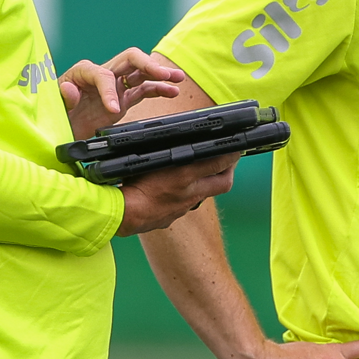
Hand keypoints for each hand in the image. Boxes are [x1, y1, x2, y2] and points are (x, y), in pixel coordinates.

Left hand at [59, 48, 183, 139]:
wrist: (56, 127)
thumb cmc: (53, 113)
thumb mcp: (53, 106)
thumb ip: (62, 97)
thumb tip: (70, 88)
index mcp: (83, 72)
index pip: (103, 74)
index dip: (110, 90)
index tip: (114, 109)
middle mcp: (101, 74)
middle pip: (129, 59)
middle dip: (147, 64)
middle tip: (162, 74)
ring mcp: (114, 86)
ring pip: (140, 73)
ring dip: (159, 74)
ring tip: (177, 78)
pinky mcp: (122, 99)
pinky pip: (142, 90)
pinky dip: (158, 89)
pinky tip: (172, 91)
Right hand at [117, 155, 239, 235]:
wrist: (120, 214)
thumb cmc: (130, 183)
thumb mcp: (151, 158)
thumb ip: (169, 151)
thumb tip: (183, 141)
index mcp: (184, 175)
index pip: (220, 162)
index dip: (232, 153)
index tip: (237, 147)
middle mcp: (189, 193)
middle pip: (224, 183)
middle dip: (229, 170)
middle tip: (228, 160)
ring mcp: (183, 207)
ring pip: (205, 193)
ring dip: (208, 182)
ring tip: (204, 171)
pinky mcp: (173, 217)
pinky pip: (188, 204)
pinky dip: (188, 195)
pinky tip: (179, 189)